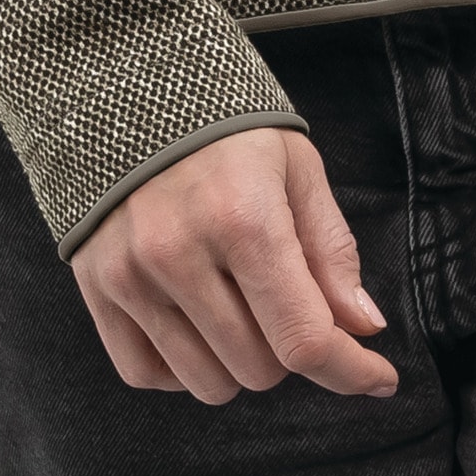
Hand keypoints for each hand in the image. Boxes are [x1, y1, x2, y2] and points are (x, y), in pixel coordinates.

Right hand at [71, 125, 397, 405]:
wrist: (132, 91)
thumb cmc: (227, 129)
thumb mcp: (295, 167)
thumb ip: (331, 249)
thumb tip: (363, 327)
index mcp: (242, 217)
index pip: (303, 337)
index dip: (350, 370)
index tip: (378, 375)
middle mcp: (179, 253)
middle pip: (260, 370)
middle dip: (287, 346)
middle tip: (282, 296)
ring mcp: (131, 275)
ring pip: (207, 384)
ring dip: (237, 361)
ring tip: (237, 302)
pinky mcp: (97, 288)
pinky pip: (147, 375)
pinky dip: (181, 366)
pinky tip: (195, 320)